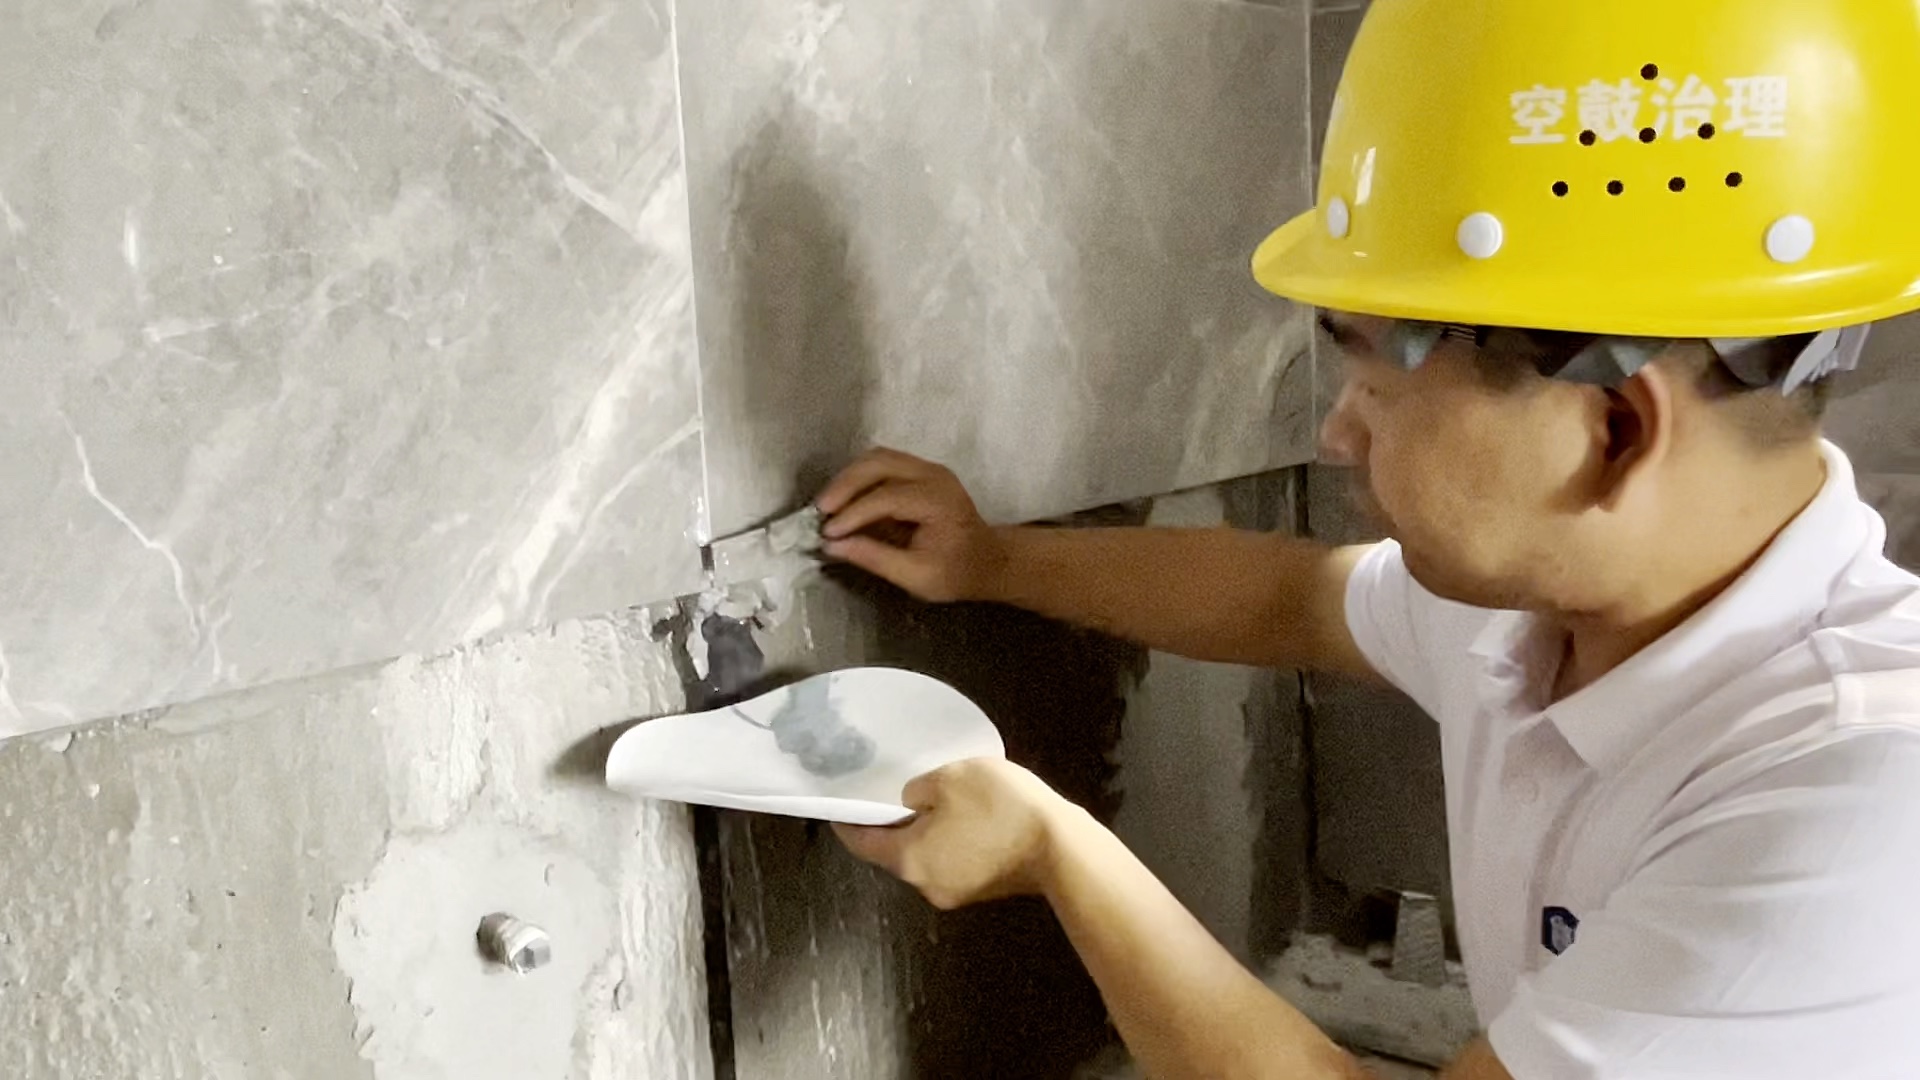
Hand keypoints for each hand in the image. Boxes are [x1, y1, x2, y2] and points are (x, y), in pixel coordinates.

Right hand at [815, 448, 1008, 602]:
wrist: (987, 560)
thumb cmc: (955, 573)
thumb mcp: (916, 576)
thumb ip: (875, 558)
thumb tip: (832, 546)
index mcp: (939, 501)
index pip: (887, 496)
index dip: (854, 513)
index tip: (828, 532)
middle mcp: (934, 475)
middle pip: (879, 462)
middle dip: (845, 484)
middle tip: (820, 511)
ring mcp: (928, 468)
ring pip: (878, 457)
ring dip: (849, 477)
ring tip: (828, 505)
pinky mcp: (920, 470)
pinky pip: (883, 462)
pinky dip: (860, 476)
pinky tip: (845, 498)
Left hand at [835, 758, 1080, 909]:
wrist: (1062, 848)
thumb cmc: (999, 808)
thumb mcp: (952, 777)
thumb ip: (918, 788)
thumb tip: (911, 802)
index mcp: (908, 859)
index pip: (861, 843)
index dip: (847, 822)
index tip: (838, 806)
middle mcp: (924, 885)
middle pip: (894, 853)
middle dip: (892, 825)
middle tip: (894, 793)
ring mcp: (955, 894)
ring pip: (926, 858)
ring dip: (925, 834)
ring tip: (936, 802)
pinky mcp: (982, 891)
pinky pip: (952, 863)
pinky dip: (949, 843)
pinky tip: (966, 819)